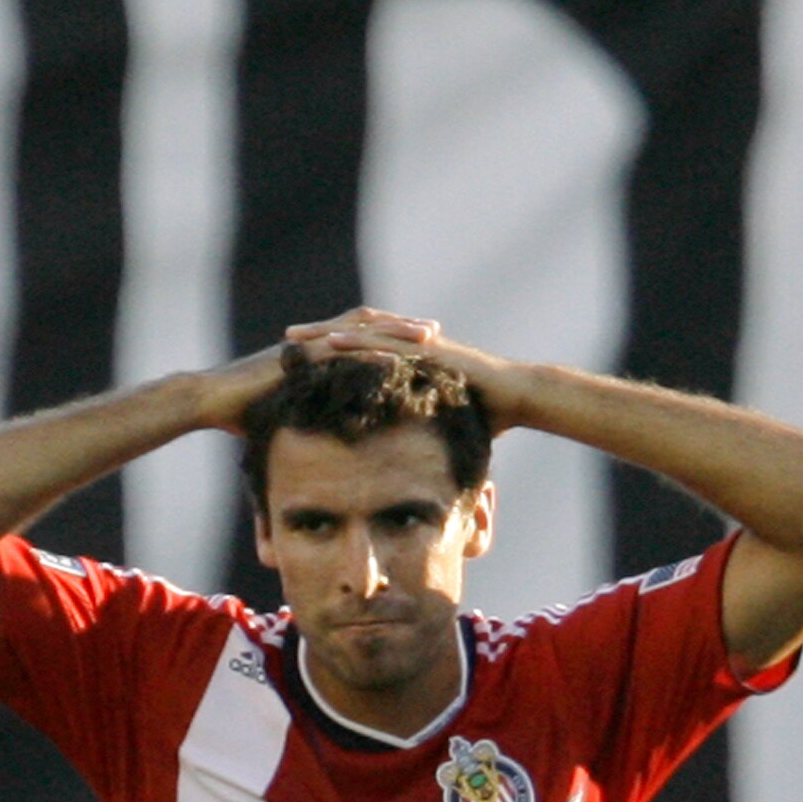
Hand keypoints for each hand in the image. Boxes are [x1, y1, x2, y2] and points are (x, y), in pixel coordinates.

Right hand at [190, 313, 448, 433]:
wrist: (211, 400)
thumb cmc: (239, 414)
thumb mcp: (282, 418)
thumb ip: (303, 423)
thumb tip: (313, 453)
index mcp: (315, 352)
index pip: (361, 338)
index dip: (390, 340)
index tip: (420, 349)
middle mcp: (316, 341)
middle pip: (369, 325)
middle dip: (403, 328)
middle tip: (437, 333)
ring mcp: (309, 344)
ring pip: (362, 329)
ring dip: (396, 330)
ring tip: (430, 336)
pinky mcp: (301, 354)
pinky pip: (342, 347)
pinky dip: (370, 348)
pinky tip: (395, 354)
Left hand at [283, 309, 529, 425]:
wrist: (517, 396)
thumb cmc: (486, 415)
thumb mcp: (441, 428)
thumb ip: (422, 437)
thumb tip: (411, 468)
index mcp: (408, 361)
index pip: (361, 353)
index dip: (330, 353)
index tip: (300, 357)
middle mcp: (410, 346)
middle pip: (355, 336)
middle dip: (319, 335)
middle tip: (285, 336)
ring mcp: (418, 344)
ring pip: (364, 334)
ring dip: (328, 333)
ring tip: (295, 336)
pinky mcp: (427, 349)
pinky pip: (385, 343)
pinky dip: (357, 342)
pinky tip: (331, 342)